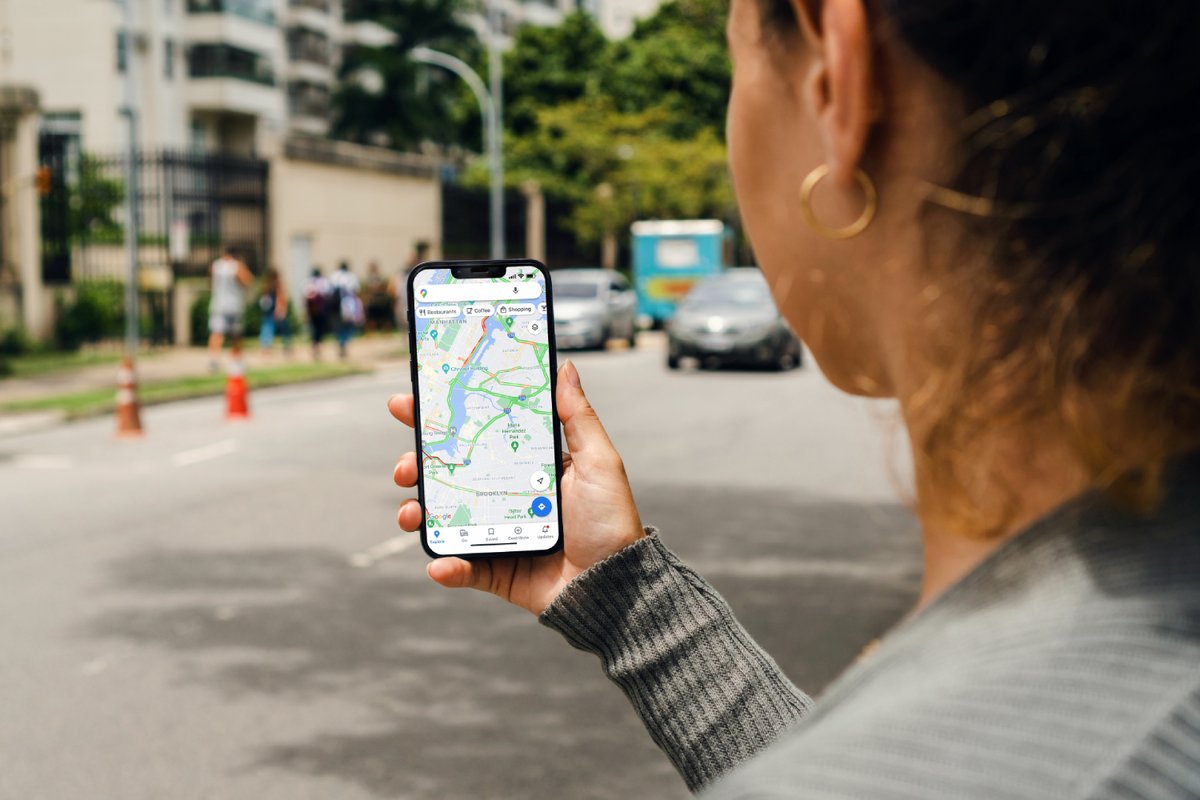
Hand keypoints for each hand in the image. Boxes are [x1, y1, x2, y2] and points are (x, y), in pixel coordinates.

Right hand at [388, 361, 643, 614]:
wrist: (614, 586)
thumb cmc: (611, 521)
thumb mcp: (598, 461)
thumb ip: (578, 416)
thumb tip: (564, 368)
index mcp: (527, 466)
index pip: (476, 434)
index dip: (441, 419)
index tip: (409, 404)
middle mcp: (506, 496)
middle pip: (449, 473)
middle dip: (416, 465)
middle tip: (404, 465)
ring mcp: (496, 533)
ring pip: (444, 518)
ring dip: (417, 512)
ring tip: (411, 512)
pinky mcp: (495, 570)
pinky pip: (461, 567)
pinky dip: (445, 565)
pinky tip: (440, 563)